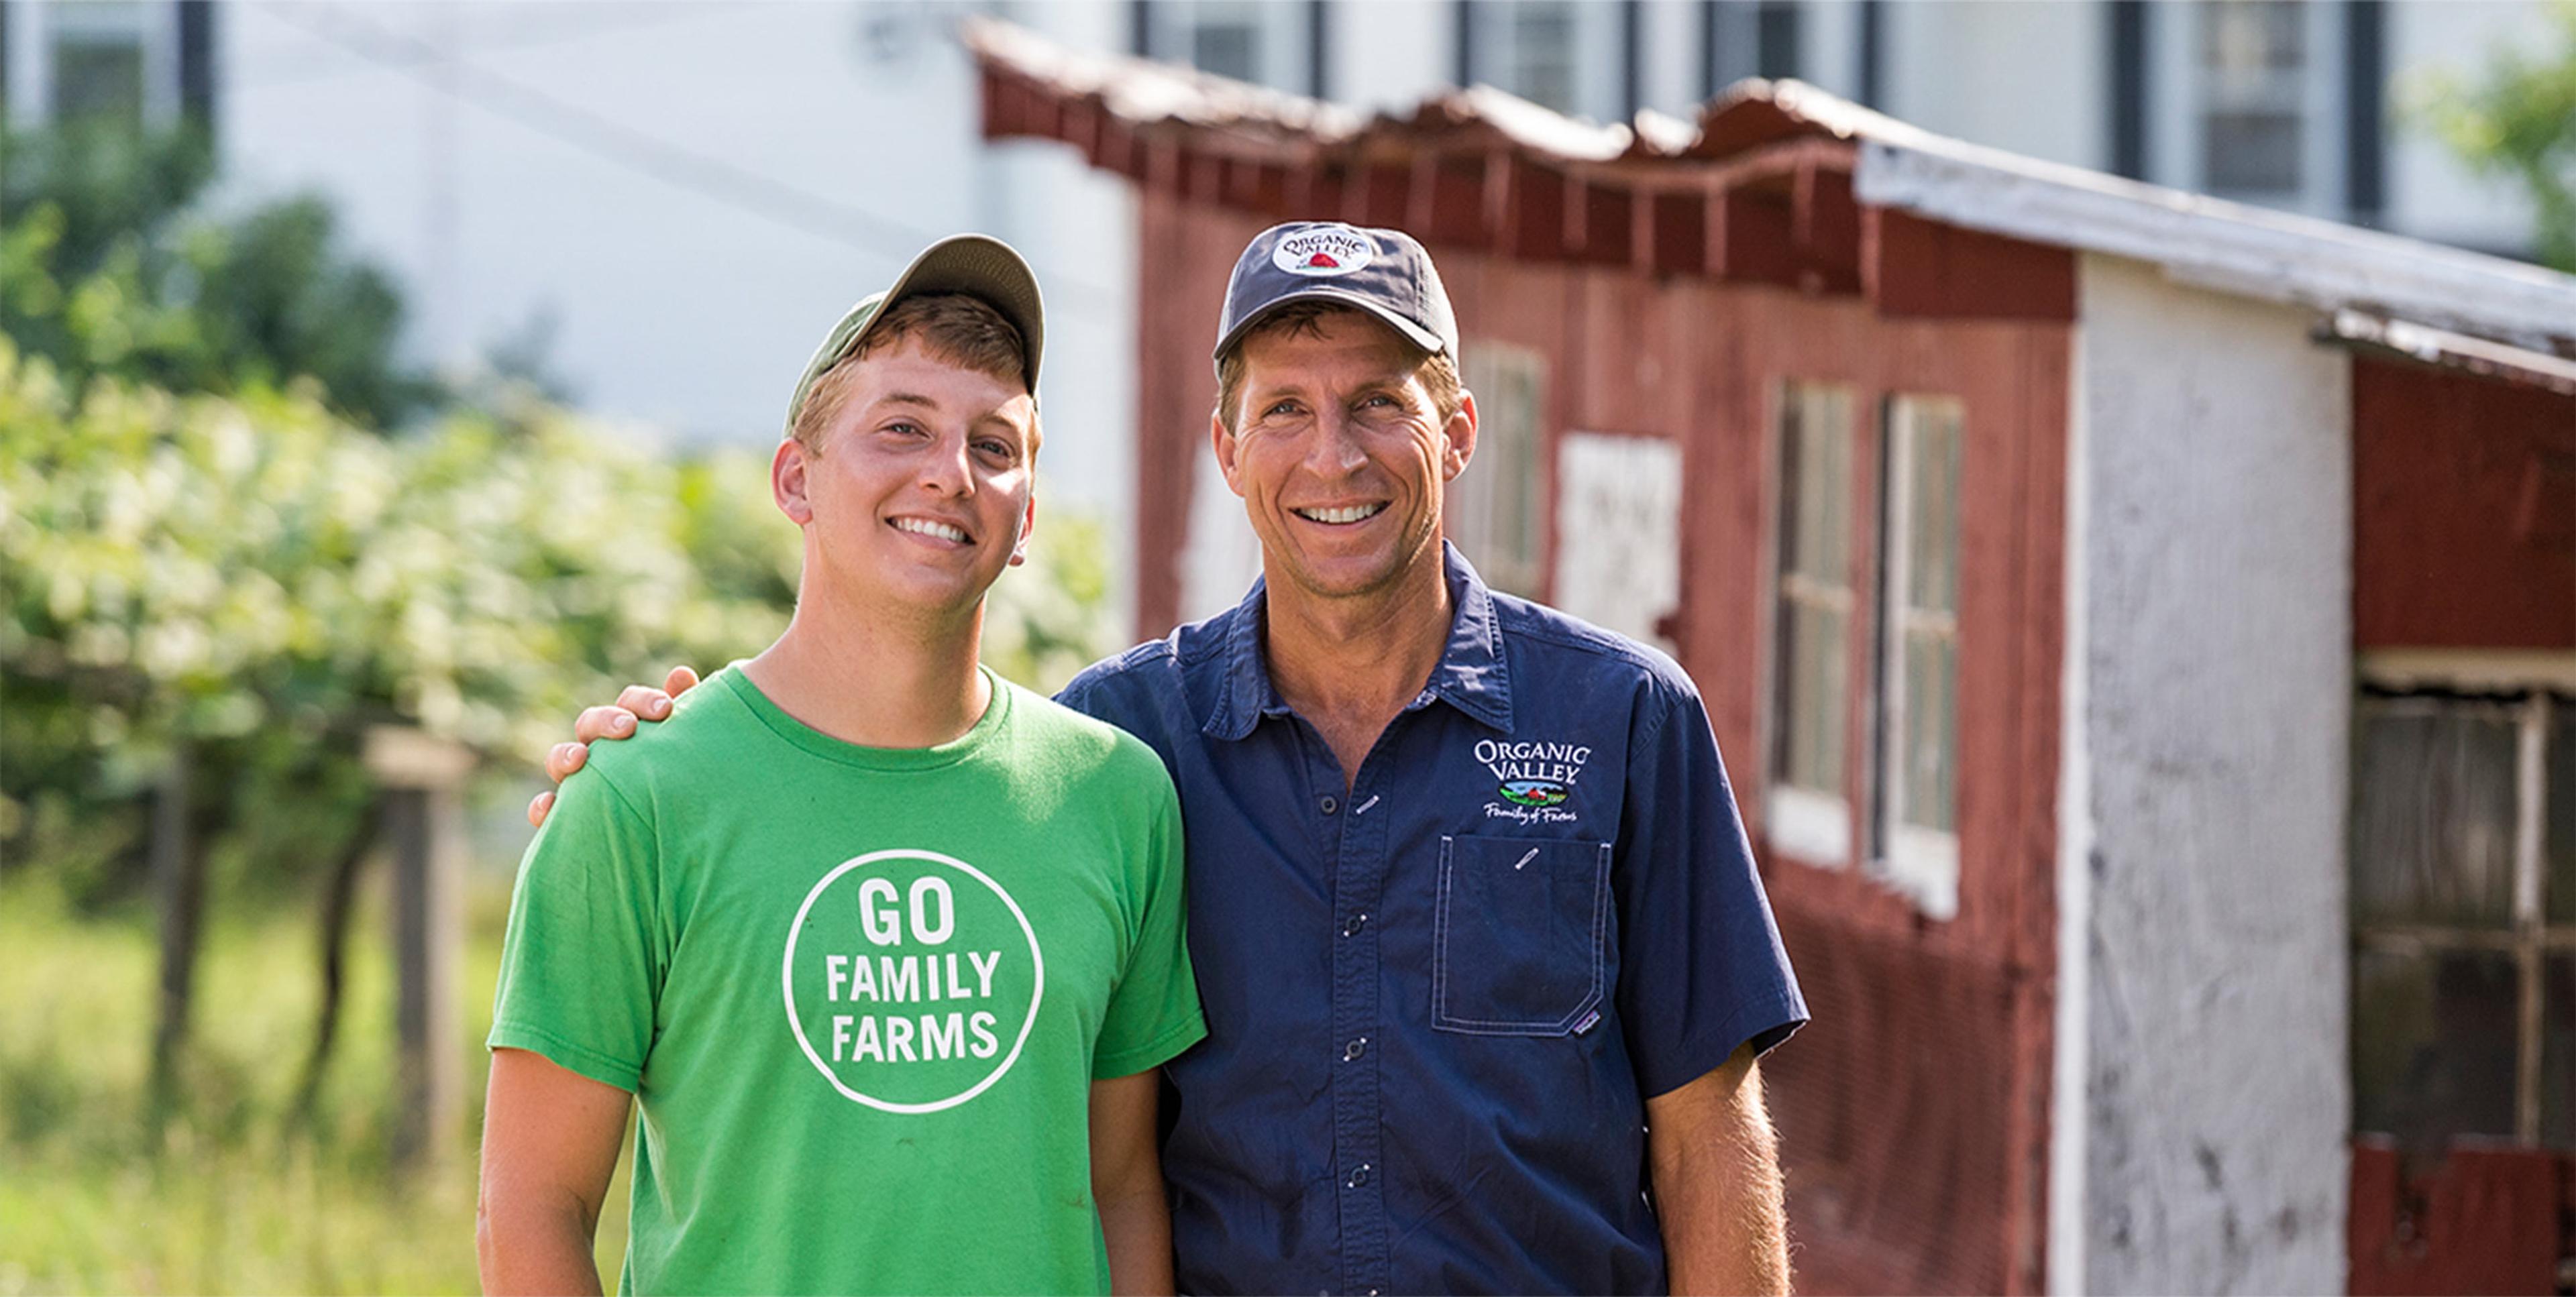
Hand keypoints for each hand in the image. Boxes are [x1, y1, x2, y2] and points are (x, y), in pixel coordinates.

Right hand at [526, 665, 699, 827]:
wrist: (675, 847)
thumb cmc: (686, 788)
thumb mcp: (691, 755)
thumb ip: (688, 716)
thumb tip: (681, 673)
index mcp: (633, 731)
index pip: (630, 704)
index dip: (642, 701)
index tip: (665, 709)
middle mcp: (602, 751)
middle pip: (591, 723)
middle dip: (606, 721)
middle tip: (628, 728)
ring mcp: (581, 781)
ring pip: (560, 759)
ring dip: (565, 755)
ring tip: (579, 759)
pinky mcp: (569, 816)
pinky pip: (546, 811)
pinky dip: (543, 808)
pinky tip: (548, 807)